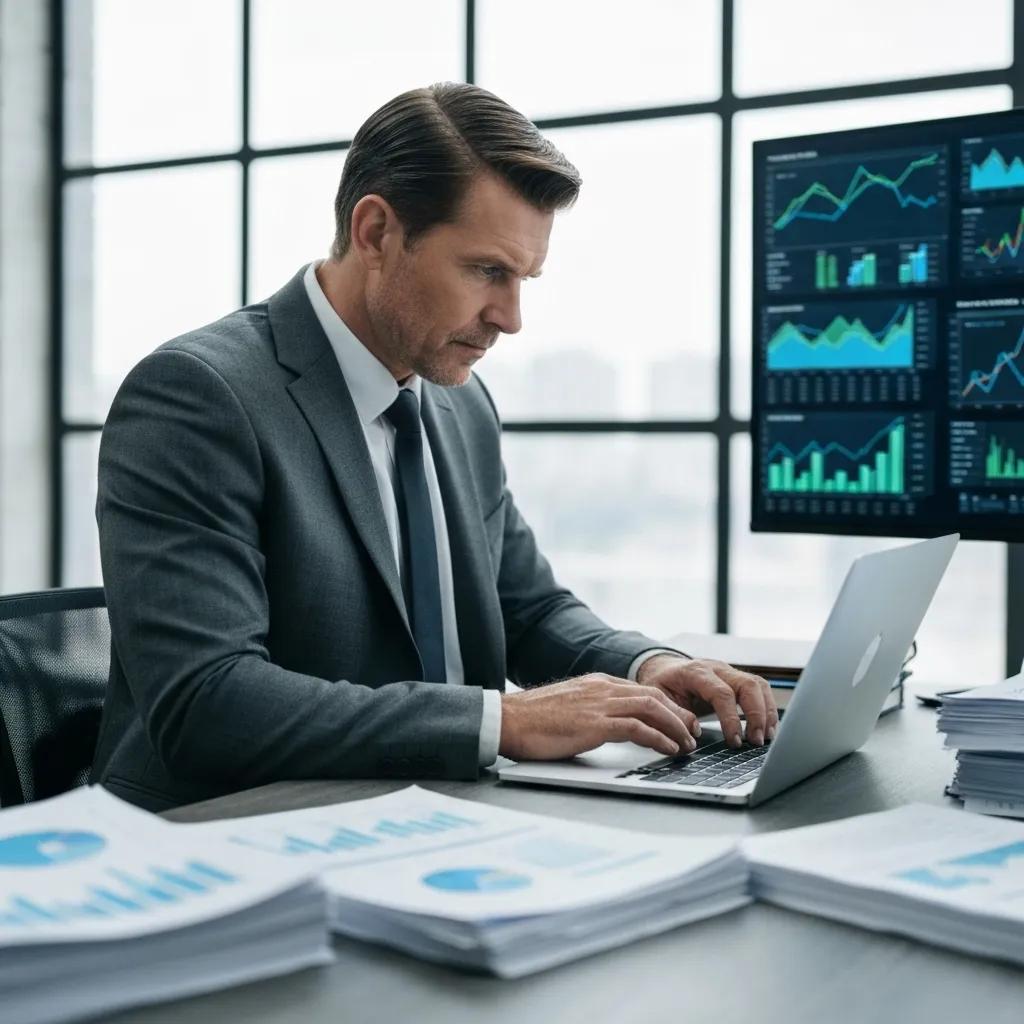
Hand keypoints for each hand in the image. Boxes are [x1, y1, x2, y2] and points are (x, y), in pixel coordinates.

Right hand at [498, 673, 702, 760]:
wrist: (508, 720)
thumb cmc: (532, 719)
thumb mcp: (569, 708)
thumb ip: (591, 712)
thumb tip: (606, 728)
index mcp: (596, 683)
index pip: (642, 690)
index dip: (667, 705)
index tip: (680, 721)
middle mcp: (602, 688)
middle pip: (654, 695)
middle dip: (679, 714)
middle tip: (693, 733)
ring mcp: (599, 704)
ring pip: (652, 708)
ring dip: (675, 727)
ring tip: (687, 745)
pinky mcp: (594, 724)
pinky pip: (637, 728)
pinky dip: (659, 738)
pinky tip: (668, 749)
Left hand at [636, 654, 777, 749]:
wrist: (663, 668)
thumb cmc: (662, 684)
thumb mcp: (658, 699)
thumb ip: (673, 716)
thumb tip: (691, 738)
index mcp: (696, 672)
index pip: (722, 693)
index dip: (731, 719)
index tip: (735, 741)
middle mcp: (717, 668)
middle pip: (748, 685)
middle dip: (757, 715)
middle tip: (757, 741)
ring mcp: (729, 671)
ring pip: (758, 685)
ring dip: (767, 712)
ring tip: (766, 737)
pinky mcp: (737, 679)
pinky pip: (759, 689)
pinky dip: (767, 708)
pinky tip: (766, 728)